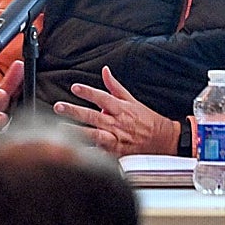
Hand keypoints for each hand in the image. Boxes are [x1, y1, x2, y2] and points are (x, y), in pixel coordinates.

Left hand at [52, 65, 177, 156]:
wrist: (165, 141)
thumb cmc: (147, 120)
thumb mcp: (132, 100)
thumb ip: (114, 86)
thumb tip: (105, 71)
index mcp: (121, 109)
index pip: (102, 97)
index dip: (88, 92)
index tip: (75, 87)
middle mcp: (117, 124)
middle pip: (93, 116)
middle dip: (74, 111)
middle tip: (59, 107)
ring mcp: (117, 140)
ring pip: (94, 135)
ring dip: (77, 132)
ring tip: (62, 129)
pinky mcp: (117, 153)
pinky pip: (100, 153)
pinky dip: (88, 152)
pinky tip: (74, 150)